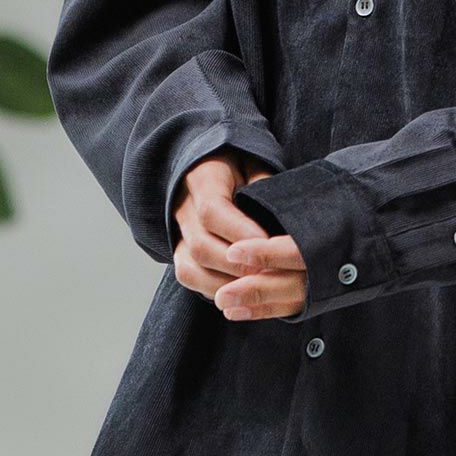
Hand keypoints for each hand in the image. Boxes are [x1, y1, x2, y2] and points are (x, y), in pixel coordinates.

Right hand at [170, 153, 307, 320]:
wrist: (209, 166)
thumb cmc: (239, 164)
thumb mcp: (253, 162)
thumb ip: (262, 182)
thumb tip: (277, 211)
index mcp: (202, 178)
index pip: (213, 210)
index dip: (239, 231)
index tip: (266, 244)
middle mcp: (183, 208)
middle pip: (201, 246)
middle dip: (236, 266)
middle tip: (267, 275)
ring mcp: (178, 233)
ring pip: (190, 268)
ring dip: (225, 284)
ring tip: (256, 290)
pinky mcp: (179, 251)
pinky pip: (190, 277)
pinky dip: (214, 289)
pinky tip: (241, 294)